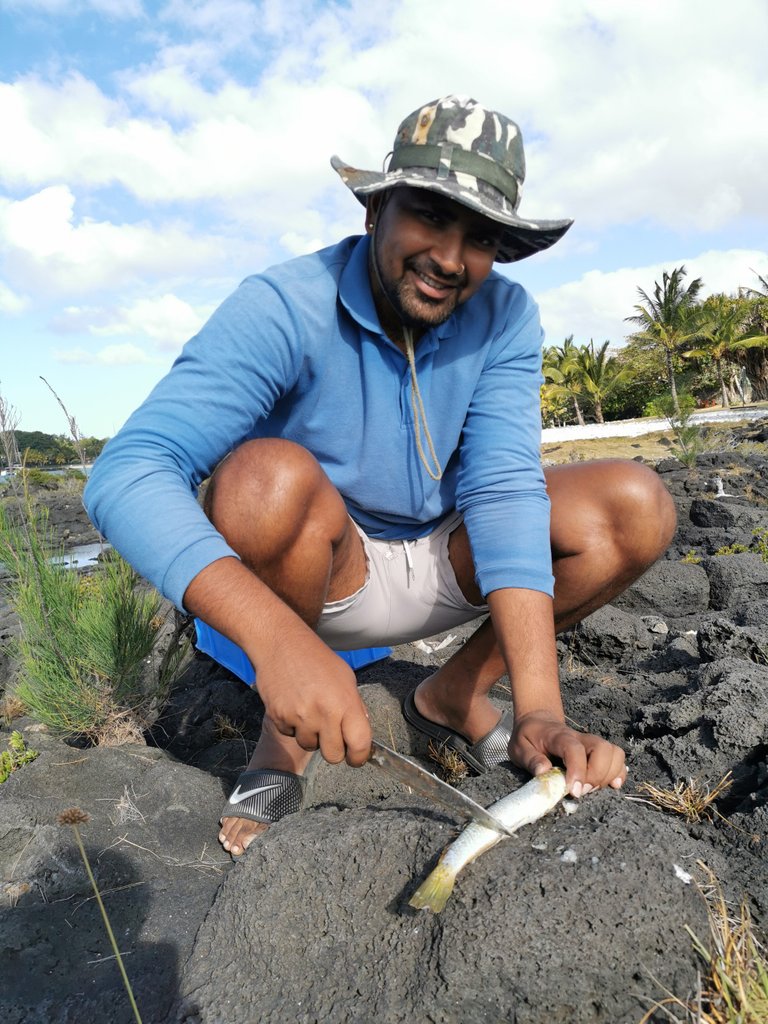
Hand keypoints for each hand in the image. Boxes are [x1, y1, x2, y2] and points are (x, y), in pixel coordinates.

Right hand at [252, 628, 371, 767]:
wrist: (281, 644)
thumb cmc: (316, 658)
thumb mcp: (346, 678)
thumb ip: (355, 707)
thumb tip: (360, 733)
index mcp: (345, 703)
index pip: (360, 744)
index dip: (360, 756)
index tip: (356, 757)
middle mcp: (324, 713)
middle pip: (333, 756)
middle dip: (334, 749)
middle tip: (330, 734)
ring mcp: (300, 717)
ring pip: (310, 746)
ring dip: (311, 735)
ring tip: (309, 711)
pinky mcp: (279, 718)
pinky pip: (290, 735)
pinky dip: (292, 726)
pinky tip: (293, 705)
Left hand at [509, 710, 626, 796]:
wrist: (538, 722)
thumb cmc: (528, 737)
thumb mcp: (519, 747)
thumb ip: (531, 759)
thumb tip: (544, 772)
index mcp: (559, 737)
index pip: (574, 750)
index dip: (578, 771)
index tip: (574, 791)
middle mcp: (581, 738)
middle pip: (603, 749)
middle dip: (597, 775)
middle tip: (581, 790)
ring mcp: (592, 744)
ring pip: (615, 753)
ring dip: (609, 775)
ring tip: (591, 788)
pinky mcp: (599, 752)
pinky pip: (618, 759)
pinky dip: (619, 774)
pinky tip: (610, 785)